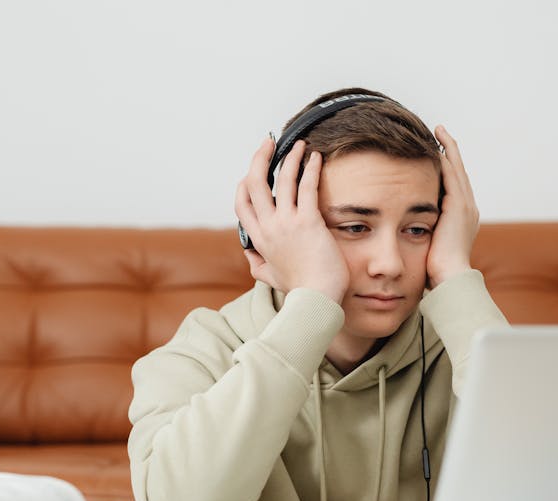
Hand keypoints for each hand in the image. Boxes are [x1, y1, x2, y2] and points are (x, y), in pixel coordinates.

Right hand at [234, 138, 348, 301]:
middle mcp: (268, 228)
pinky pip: (306, 186)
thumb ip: (256, 263)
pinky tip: (316, 158)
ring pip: (281, 179)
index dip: (245, 183)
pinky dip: (310, 168)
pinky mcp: (308, 222)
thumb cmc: (298, 290)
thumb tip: (249, 254)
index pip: (242, 203)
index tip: (253, 170)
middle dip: (259, 158)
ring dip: (289, 157)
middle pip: (255, 183)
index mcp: (258, 239)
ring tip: (299, 144)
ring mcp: (286, 223)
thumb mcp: (268, 277)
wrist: (315, 300)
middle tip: (268, 143)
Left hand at [427, 125, 479, 287]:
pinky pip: (452, 175)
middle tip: (440, 132)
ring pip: (456, 169)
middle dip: (449, 151)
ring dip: (448, 148)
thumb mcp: (428, 246)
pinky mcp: (458, 206)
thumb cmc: (435, 270)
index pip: (454, 185)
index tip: (436, 153)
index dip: (446, 167)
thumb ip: (421, 233)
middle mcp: (468, 208)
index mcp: (461, 218)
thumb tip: (405, 231)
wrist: (450, 279)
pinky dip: (446, 158)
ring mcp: (465, 206)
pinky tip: (436, 146)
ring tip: (439, 131)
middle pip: (458, 172)